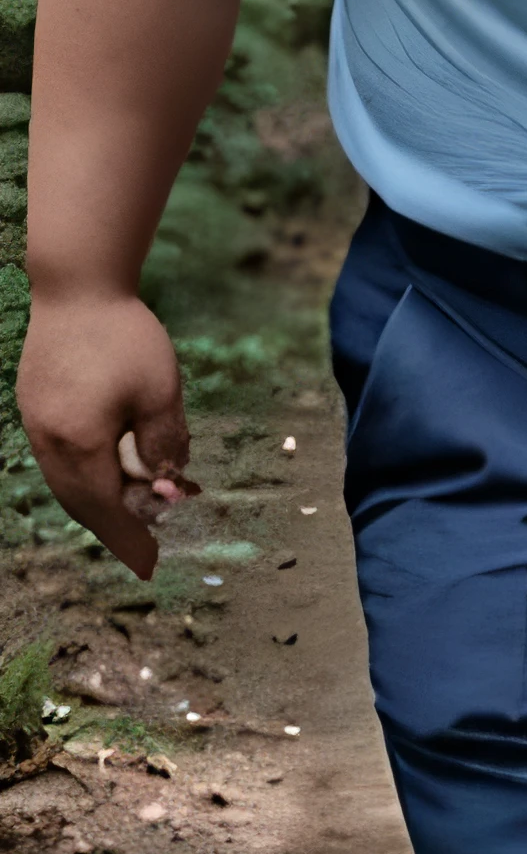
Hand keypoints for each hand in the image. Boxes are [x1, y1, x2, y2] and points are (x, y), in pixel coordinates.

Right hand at [14, 290, 189, 579]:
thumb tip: (166, 485)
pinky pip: (57, 460)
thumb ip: (164, 444)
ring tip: (129, 513)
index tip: (150, 568)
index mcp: (81, 445)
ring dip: (98, 503)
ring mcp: (36, 424)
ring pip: (66, 483)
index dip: (129, 540)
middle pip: (81, 504)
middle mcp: (49, 443)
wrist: (77, 285)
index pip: (107, 510)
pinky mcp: (34, 406)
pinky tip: (103, 474)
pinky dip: (82, 478)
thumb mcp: (161, 393)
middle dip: (113, 528)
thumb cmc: (125, 336)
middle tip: (142, 549)